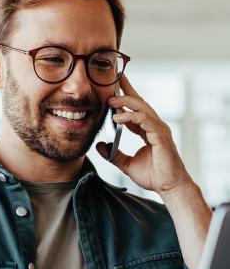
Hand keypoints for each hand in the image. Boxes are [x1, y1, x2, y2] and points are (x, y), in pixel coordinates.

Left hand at [95, 74, 190, 196]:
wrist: (168, 187)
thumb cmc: (153, 176)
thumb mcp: (126, 164)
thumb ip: (113, 154)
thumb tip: (99, 145)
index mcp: (147, 130)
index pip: (135, 109)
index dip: (125, 98)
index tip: (113, 88)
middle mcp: (154, 126)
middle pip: (140, 103)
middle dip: (127, 90)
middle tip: (112, 82)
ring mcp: (159, 130)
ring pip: (142, 108)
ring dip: (125, 102)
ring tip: (110, 101)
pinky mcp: (161, 136)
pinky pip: (145, 120)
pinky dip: (131, 117)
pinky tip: (117, 118)